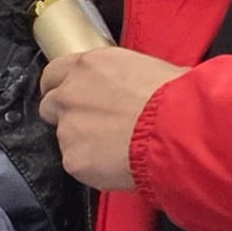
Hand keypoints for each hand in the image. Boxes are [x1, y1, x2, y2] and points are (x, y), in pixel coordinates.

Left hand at [39, 43, 188, 192]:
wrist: (181, 131)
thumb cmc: (178, 97)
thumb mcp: (150, 69)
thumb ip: (121, 78)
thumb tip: (126, 86)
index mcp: (89, 66)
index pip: (54, 73)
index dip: (61, 85)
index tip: (69, 93)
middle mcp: (70, 94)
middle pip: (50, 105)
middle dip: (67, 114)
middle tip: (96, 123)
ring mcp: (67, 128)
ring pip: (65, 136)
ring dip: (83, 140)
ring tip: (118, 144)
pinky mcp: (72, 159)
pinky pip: (77, 162)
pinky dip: (93, 165)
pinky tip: (118, 161)